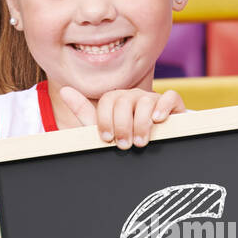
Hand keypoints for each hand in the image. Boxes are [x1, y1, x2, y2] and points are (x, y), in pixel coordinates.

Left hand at [60, 86, 184, 148]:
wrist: (155, 147)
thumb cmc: (128, 138)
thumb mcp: (105, 130)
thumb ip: (84, 112)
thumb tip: (64, 90)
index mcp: (117, 100)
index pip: (108, 101)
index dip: (105, 120)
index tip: (107, 139)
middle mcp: (134, 96)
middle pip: (125, 101)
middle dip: (123, 125)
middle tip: (125, 145)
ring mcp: (154, 98)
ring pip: (146, 101)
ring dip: (141, 124)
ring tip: (141, 142)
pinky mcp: (173, 104)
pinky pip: (170, 97)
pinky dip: (163, 107)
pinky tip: (158, 120)